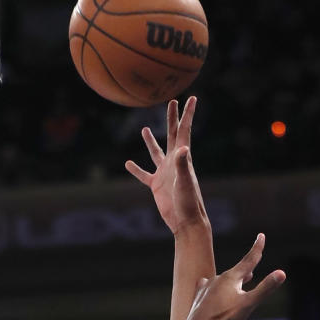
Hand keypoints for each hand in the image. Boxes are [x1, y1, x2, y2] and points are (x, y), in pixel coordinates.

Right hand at [126, 97, 206, 235]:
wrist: (185, 221)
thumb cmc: (189, 202)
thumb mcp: (185, 182)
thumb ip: (182, 164)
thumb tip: (182, 147)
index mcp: (182, 157)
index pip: (184, 130)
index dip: (187, 114)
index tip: (191, 98)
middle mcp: (174, 162)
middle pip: (171, 134)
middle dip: (172, 118)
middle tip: (171, 101)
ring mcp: (164, 173)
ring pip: (156, 152)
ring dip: (150, 141)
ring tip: (143, 128)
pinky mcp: (156, 185)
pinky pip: (144, 175)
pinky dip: (136, 169)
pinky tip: (128, 163)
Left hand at [173, 234, 284, 319]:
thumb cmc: (224, 317)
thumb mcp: (248, 304)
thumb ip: (265, 288)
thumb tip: (282, 273)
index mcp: (232, 277)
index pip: (249, 260)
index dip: (257, 248)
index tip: (261, 235)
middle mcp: (219, 278)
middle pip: (237, 271)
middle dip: (247, 267)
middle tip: (255, 257)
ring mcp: (208, 287)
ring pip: (224, 280)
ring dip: (234, 278)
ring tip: (241, 279)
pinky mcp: (200, 296)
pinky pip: (209, 288)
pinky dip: (215, 287)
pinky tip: (209, 285)